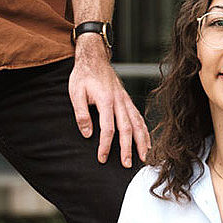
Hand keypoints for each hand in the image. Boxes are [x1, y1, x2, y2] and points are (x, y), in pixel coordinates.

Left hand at [68, 42, 149, 167]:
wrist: (94, 57)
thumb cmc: (83, 75)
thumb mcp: (76, 92)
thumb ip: (81, 114)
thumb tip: (87, 134)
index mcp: (106, 100)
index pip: (108, 128)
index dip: (105, 145)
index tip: (102, 158)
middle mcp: (119, 101)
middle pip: (126, 128)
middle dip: (128, 148)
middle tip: (127, 164)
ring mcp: (125, 100)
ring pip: (137, 123)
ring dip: (141, 141)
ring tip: (144, 157)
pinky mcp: (127, 100)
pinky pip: (138, 117)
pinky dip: (144, 130)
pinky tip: (146, 141)